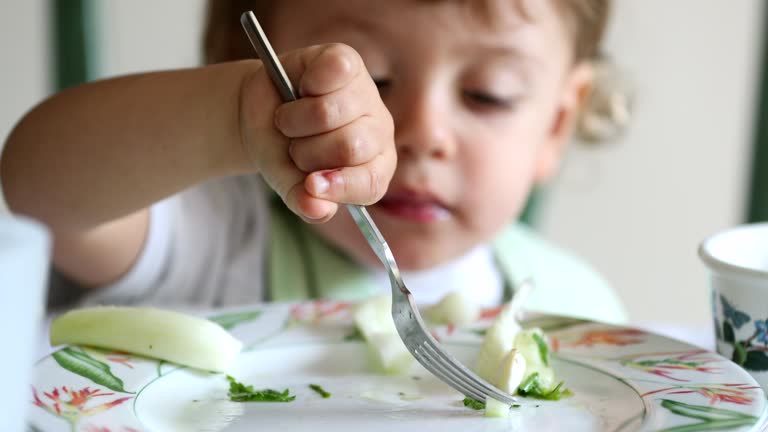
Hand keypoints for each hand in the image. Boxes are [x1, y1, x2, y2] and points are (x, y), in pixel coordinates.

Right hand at [239, 43, 395, 222]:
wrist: (260, 111)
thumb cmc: (282, 151)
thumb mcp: (288, 182)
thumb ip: (305, 202)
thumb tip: (318, 210)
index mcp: (374, 168)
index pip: (370, 182)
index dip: (340, 185)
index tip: (309, 184)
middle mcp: (378, 131)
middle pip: (348, 147)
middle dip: (306, 152)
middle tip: (295, 146)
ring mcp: (366, 94)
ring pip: (329, 112)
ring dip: (295, 120)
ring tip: (291, 120)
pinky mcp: (348, 61)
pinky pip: (332, 72)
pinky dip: (307, 82)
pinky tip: (302, 87)